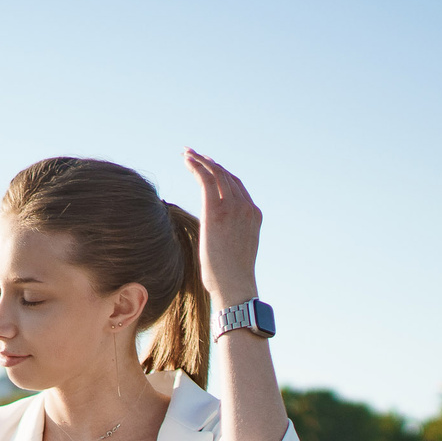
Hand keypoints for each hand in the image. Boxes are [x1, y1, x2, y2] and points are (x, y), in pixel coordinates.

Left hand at [185, 149, 260, 307]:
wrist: (234, 286)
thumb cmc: (230, 278)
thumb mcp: (234, 251)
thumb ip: (229, 236)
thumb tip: (214, 239)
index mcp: (254, 215)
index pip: (237, 186)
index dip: (221, 173)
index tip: (208, 166)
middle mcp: (246, 207)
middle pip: (227, 176)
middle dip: (210, 162)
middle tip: (194, 154)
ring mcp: (234, 208)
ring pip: (217, 174)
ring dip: (201, 161)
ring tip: (187, 154)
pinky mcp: (218, 211)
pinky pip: (207, 180)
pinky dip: (197, 167)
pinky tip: (187, 161)